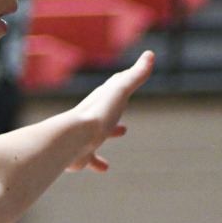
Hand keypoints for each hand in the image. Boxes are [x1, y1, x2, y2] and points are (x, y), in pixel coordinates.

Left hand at [65, 52, 154, 172]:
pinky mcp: (81, 154)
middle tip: (126, 99)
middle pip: (107, 107)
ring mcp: (86, 135)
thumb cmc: (97, 115)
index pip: (115, 86)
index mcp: (103, 100)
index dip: (124, 80)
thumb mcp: (120, 92)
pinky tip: (104, 168)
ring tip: (122, 131)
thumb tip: (150, 54)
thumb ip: (135, 76)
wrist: (71, 140)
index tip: (128, 75)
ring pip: (99, 132)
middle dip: (118, 102)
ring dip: (110, 130)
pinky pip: (90, 159)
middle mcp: (93, 116)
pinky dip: (97, 162)